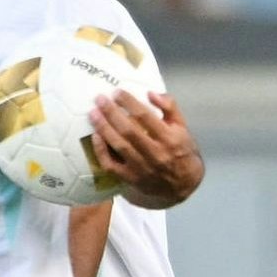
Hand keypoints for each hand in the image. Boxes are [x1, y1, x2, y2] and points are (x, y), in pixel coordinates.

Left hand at [88, 90, 201, 206]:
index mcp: (169, 138)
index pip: (145, 117)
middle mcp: (155, 153)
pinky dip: (101, 151)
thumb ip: (169, 107)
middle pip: (128, 131)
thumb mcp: (182, 127)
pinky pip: (111, 165)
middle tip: (99, 99)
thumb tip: (150, 93)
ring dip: (104, 128)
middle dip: (112, 113)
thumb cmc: (182, 150)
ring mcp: (141, 168)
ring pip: (119, 146)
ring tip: (93, 114)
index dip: (129, 103)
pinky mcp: (130, 178)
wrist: (183, 184)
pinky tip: (95, 137)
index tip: (117, 92)